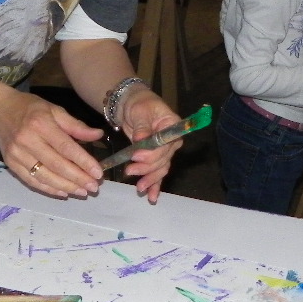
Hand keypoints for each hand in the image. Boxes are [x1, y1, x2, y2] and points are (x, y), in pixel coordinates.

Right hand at [0, 90, 104, 197]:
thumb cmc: (30, 108)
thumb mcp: (55, 110)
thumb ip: (76, 125)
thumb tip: (98, 135)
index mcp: (41, 124)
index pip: (66, 147)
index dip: (83, 162)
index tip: (98, 173)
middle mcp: (27, 140)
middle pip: (57, 165)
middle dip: (77, 178)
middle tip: (94, 187)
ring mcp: (17, 154)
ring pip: (44, 176)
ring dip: (66, 187)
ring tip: (82, 191)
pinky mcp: (10, 164)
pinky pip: (31, 181)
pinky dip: (48, 189)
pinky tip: (63, 192)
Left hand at [116, 88, 182, 203]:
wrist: (133, 105)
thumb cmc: (139, 104)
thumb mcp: (140, 112)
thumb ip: (141, 127)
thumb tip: (140, 139)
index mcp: (173, 126)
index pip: (165, 144)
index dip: (152, 153)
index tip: (136, 156)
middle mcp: (173, 141)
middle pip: (162, 159)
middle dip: (146, 168)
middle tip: (129, 170)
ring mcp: (165, 151)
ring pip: (160, 169)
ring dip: (150, 179)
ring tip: (139, 188)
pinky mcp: (156, 158)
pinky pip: (158, 173)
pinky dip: (155, 185)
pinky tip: (152, 197)